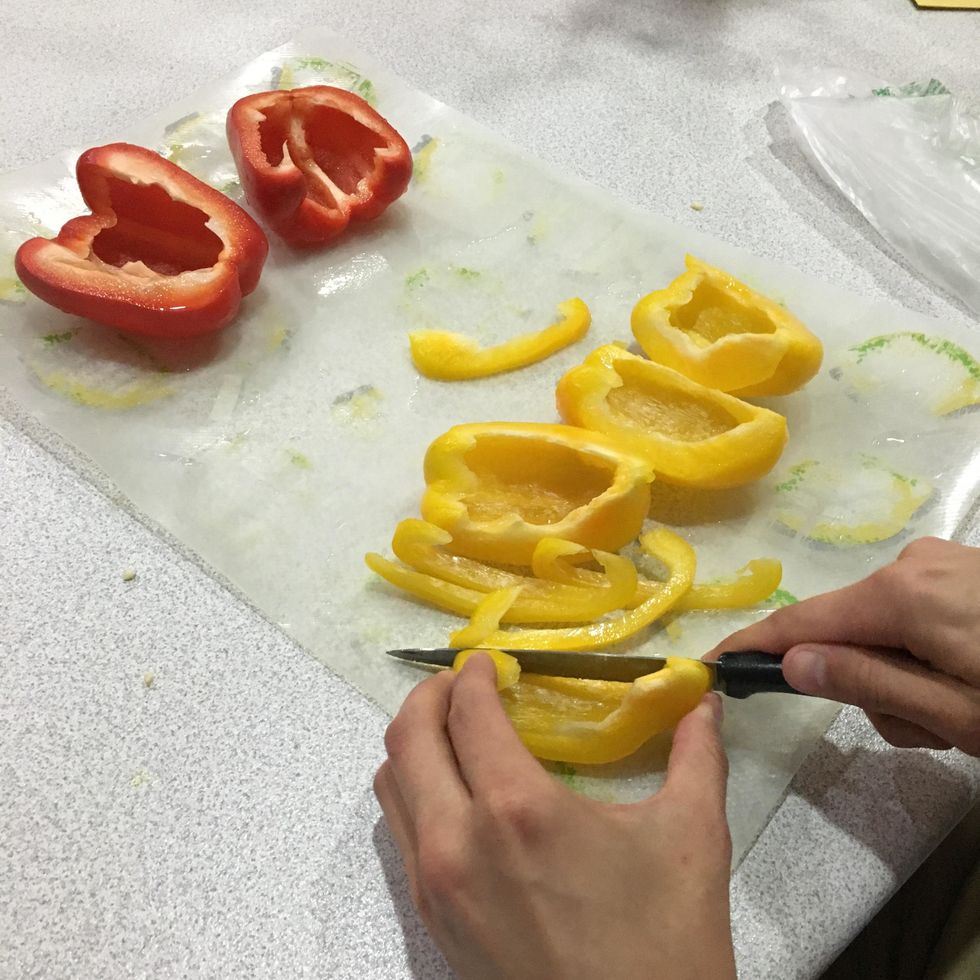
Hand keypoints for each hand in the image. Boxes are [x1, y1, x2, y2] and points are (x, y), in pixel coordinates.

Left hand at [374, 653, 735, 979]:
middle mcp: (458, 842)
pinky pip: (399, 831)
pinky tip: (456, 794)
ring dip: (415, 742)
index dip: (473, 674)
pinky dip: (414, 791)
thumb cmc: (664, 948)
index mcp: (517, 810)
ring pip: (391, 784)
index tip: (489, 662)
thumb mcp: (691, 840)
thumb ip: (697, 757)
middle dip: (430, 694)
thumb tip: (703, 704)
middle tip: (462, 683)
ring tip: (453, 731)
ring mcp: (436, 886)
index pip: (467, 712)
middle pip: (408, 737)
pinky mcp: (432, 921)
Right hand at [712, 536, 979, 754]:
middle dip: (868, 683)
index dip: (753, 645)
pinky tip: (969, 676)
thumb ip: (870, 684)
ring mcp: (941, 561)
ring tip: (961, 713)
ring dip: (904, 674)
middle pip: (848, 631)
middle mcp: (911, 564)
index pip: (801, 622)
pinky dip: (927, 649)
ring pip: (883, 626)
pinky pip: (915, 612)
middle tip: (929, 731)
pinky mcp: (964, 569)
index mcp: (901, 594)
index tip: (711, 663)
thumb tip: (792, 662)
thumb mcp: (956, 713)